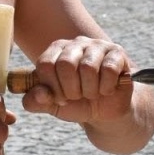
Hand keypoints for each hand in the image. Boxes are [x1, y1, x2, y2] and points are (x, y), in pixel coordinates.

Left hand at [20, 37, 134, 125]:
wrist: (105, 111)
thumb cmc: (76, 103)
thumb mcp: (52, 105)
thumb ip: (35, 102)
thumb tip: (37, 94)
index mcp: (56, 50)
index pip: (45, 64)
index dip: (52, 88)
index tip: (61, 98)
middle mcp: (75, 43)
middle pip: (65, 64)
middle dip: (71, 90)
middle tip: (78, 96)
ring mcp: (98, 45)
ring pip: (88, 67)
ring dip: (90, 90)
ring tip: (92, 93)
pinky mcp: (117, 53)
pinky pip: (109, 70)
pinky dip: (106, 87)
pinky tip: (106, 90)